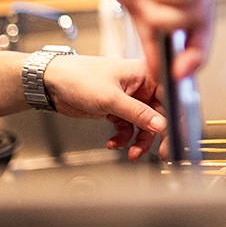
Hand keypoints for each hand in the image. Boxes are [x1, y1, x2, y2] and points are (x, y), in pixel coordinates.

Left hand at [42, 55, 165, 160]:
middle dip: (157, 134)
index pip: (169, 96)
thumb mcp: (111, 98)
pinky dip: (123, 138)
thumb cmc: (79, 77)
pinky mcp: (117, 110)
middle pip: (159, 114)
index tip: (174, 135)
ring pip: (144, 125)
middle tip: (160, 151)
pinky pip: (128, 128)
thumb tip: (161, 125)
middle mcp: (141, 86)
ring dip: (139, 141)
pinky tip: (114, 142)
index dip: (174, 117)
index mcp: (145, 73)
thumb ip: (138, 114)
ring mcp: (129, 99)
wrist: (51, 83)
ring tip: (131, 152)